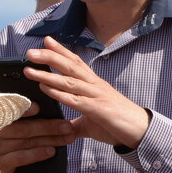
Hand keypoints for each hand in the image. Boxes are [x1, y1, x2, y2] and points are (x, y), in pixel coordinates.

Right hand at [0, 110, 76, 172]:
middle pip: (24, 128)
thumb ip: (15, 113)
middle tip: (67, 126)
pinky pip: (22, 158)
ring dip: (50, 140)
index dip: (23, 109)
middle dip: (48, 127)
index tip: (38, 107)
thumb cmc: (2, 137)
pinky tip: (51, 151)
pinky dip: (38, 154)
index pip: (9, 111)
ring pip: (27, 142)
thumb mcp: (3, 122)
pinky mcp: (1, 164)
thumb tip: (39, 106)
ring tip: (67, 137)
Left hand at [24, 37, 150, 148]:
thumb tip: (65, 129)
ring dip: (48, 73)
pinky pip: (75, 99)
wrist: (141, 132)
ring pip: (69, 80)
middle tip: (30, 51)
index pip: (76, 63)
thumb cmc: (118, 124)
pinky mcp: (98, 109)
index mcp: (94, 85)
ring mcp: (96, 96)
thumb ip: (77, 123)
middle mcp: (95, 86)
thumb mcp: (93, 122)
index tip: (46, 40)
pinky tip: (45, 87)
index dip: (61, 50)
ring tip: (29, 68)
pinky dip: (58, 92)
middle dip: (50, 56)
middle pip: (70, 66)